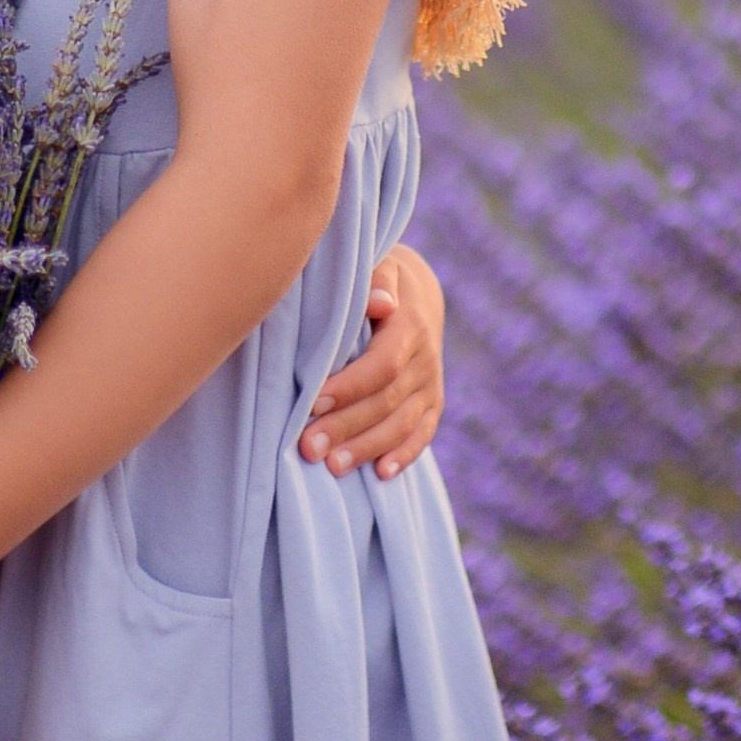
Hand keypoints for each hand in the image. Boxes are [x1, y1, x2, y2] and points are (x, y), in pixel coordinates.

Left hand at [299, 242, 445, 478]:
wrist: (417, 291)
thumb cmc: (378, 278)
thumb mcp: (380, 265)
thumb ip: (378, 281)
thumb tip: (380, 302)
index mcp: (409, 325)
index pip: (382, 364)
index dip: (349, 386)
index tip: (312, 403)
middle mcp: (425, 358)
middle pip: (387, 401)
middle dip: (347, 426)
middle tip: (308, 448)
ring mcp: (431, 383)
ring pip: (402, 424)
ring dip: (367, 448)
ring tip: (332, 468)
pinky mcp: (433, 402)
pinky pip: (423, 434)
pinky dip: (405, 455)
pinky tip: (381, 475)